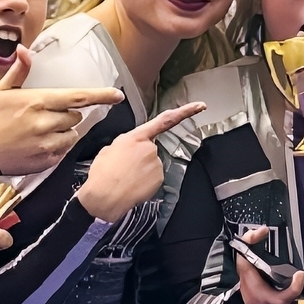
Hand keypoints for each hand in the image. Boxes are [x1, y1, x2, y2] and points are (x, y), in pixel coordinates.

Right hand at [0, 45, 122, 176]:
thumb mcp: (2, 90)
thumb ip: (20, 71)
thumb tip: (25, 50)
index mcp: (38, 101)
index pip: (79, 97)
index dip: (101, 96)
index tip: (117, 95)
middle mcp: (46, 122)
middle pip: (75, 116)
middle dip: (65, 115)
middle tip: (42, 117)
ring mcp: (47, 143)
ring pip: (72, 135)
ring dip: (62, 132)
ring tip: (39, 132)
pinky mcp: (46, 160)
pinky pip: (63, 151)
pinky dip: (55, 148)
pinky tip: (37, 145)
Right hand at [77, 102, 202, 220]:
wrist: (104, 196)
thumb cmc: (102, 173)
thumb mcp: (110, 148)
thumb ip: (126, 143)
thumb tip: (131, 149)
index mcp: (136, 137)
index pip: (165, 120)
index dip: (185, 112)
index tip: (200, 106)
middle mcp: (150, 148)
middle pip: (149, 150)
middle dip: (139, 158)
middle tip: (123, 168)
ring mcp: (156, 163)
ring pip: (151, 165)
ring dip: (140, 171)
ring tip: (124, 177)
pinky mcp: (159, 178)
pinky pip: (153, 178)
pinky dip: (144, 182)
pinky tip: (131, 185)